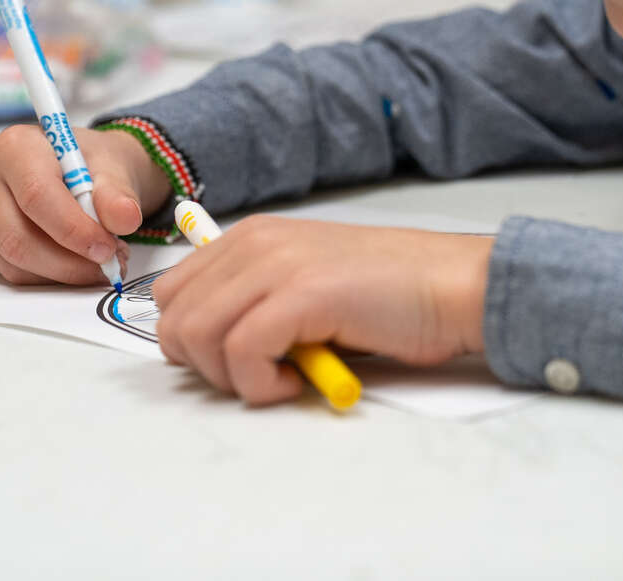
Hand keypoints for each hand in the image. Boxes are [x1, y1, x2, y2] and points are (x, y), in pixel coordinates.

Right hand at [0, 122, 166, 284]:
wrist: (79, 170)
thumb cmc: (90, 164)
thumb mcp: (113, 166)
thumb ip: (117, 192)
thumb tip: (125, 217)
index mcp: (15, 146)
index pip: (35, 194)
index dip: (72, 228)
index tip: (106, 248)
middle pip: (17, 236)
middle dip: (68, 260)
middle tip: (109, 263)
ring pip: (12, 261)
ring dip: (62, 273)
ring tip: (100, 262)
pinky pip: (10, 271)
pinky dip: (48, 277)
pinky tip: (75, 264)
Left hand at [153, 217, 492, 405]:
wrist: (452, 286)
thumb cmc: (390, 296)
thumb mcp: (305, 285)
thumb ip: (256, 301)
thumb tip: (207, 346)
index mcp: (252, 236)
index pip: (170, 296)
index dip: (193, 342)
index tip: (238, 361)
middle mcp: (256, 242)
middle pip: (174, 320)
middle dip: (207, 366)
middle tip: (261, 375)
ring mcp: (276, 264)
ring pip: (196, 337)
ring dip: (234, 378)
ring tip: (286, 376)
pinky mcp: (302, 294)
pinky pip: (242, 353)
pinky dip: (262, 384)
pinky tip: (301, 379)